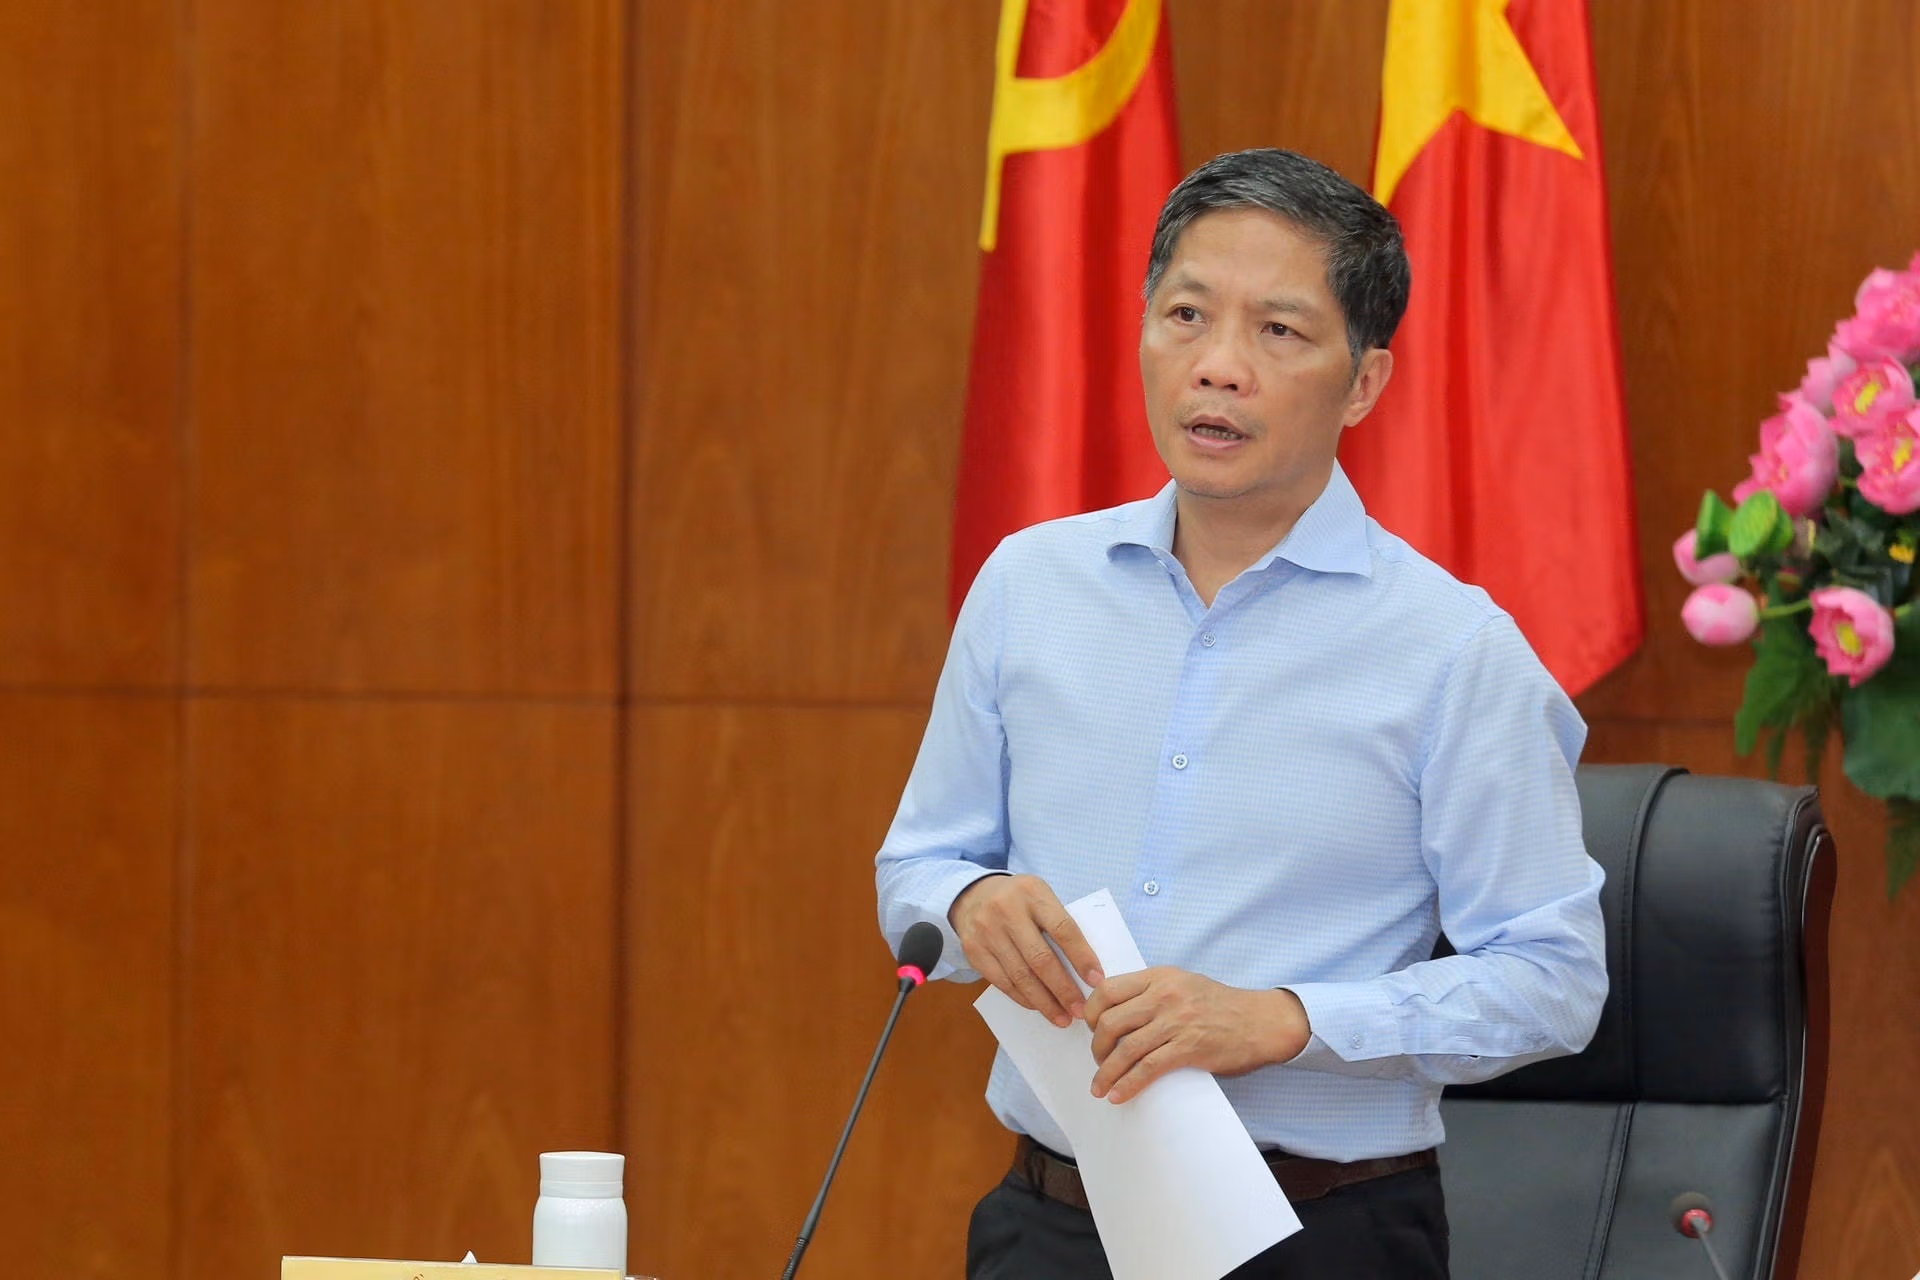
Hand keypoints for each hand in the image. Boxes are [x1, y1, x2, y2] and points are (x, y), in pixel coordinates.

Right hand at [949, 875, 1104, 1027]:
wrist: (973, 894)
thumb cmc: (1020, 900)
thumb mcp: (1041, 897)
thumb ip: (1059, 923)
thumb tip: (1086, 968)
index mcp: (1033, 892)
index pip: (1063, 929)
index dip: (1081, 957)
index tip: (1097, 981)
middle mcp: (1007, 910)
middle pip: (1040, 958)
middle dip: (1063, 989)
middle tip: (1080, 1010)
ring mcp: (987, 931)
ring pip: (1020, 976)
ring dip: (1045, 1002)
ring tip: (1063, 1017)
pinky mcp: (973, 951)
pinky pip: (1002, 982)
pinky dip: (1023, 998)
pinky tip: (1038, 1006)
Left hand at [1083, 968, 1310, 1103]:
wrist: (1260, 1021)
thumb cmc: (1220, 1005)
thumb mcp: (1183, 983)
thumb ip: (1152, 991)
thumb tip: (1116, 1010)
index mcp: (1159, 977)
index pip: (1107, 990)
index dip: (1090, 1012)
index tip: (1089, 1029)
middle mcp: (1164, 996)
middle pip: (1110, 1021)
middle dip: (1096, 1047)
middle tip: (1098, 1061)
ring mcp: (1176, 1022)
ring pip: (1125, 1049)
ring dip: (1106, 1072)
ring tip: (1100, 1087)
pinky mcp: (1189, 1048)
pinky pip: (1147, 1069)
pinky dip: (1128, 1085)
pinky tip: (1118, 1095)